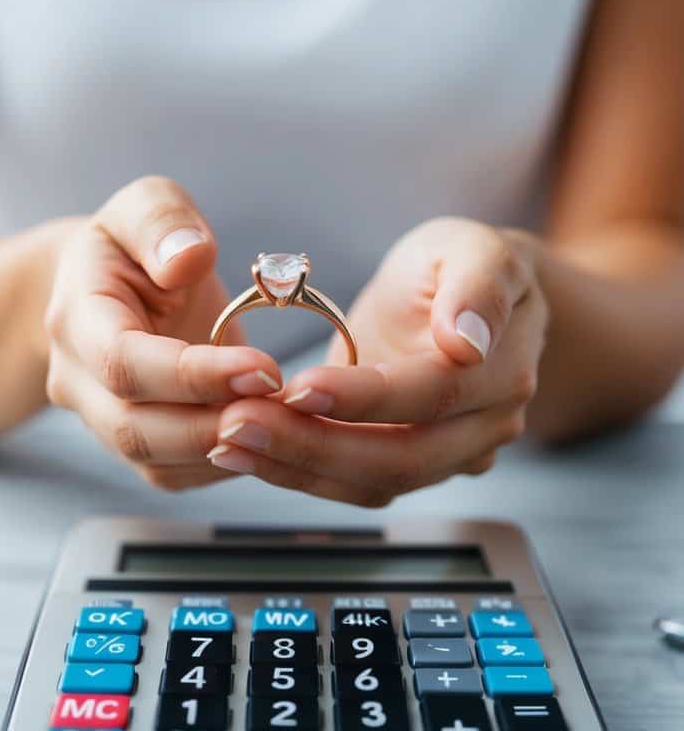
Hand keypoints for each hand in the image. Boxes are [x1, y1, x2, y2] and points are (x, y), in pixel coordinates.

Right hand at [44, 176, 281, 489]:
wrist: (104, 289)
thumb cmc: (131, 245)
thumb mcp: (144, 206)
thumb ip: (162, 221)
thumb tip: (187, 258)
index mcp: (76, 316)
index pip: (123, 363)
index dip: (192, 375)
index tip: (262, 369)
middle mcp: (77, 380)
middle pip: (134, 429)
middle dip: (211, 426)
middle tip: (282, 409)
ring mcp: (101, 420)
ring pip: (155, 462)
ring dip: (224, 452)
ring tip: (287, 424)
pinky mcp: (135, 445)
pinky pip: (175, 476)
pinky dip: (225, 466)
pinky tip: (273, 437)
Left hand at [207, 218, 547, 506]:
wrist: (470, 298)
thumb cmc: (463, 261)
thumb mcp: (472, 246)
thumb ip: (478, 284)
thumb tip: (467, 341)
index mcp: (503, 367)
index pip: (432, 394)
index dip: (364, 398)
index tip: (297, 386)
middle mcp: (487, 425)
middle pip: (400, 458)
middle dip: (313, 446)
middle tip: (237, 424)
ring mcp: (454, 455)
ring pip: (374, 483)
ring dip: (295, 467)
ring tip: (227, 440)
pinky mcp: (413, 467)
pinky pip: (356, 484)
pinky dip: (299, 474)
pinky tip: (246, 452)